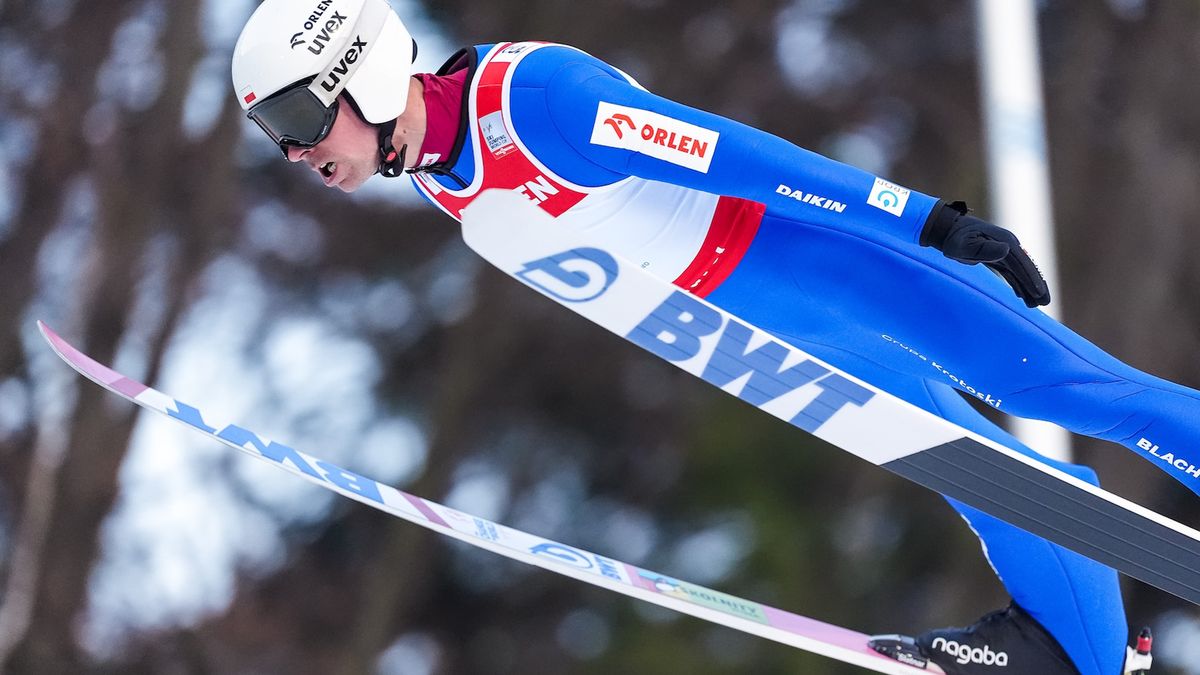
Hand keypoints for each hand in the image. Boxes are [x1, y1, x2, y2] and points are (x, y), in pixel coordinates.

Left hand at [920, 201, 1050, 307]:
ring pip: (1020, 272)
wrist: (948, 230)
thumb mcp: (965, 245)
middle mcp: (1008, 245)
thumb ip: (983, 249)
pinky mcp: (998, 257)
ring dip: (1029, 287)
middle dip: (1037, 285)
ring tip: (1037, 304)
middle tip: (1046, 302)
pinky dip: (1018, 283)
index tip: (1039, 293)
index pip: (1022, 263)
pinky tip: (1023, 296)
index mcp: (1004, 242)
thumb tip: (1006, 250)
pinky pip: (1012, 272)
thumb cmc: (954, 239)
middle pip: (1026, 267)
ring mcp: (1004, 251)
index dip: (1032, 279)